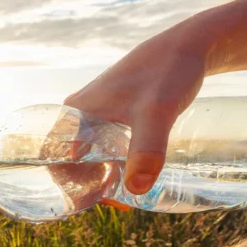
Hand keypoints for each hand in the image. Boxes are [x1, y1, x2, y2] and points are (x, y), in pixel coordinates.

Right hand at [65, 20, 209, 194]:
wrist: (191, 44)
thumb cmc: (169, 72)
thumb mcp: (157, 113)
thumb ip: (147, 150)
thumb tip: (137, 190)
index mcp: (75, 113)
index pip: (55, 160)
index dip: (71, 186)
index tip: (99, 203)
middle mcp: (79, 112)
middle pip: (71, 159)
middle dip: (90, 185)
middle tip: (121, 203)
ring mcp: (97, 110)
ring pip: (89, 151)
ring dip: (103, 174)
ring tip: (129, 193)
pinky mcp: (115, 109)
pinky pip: (103, 142)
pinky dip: (114, 160)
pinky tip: (134, 170)